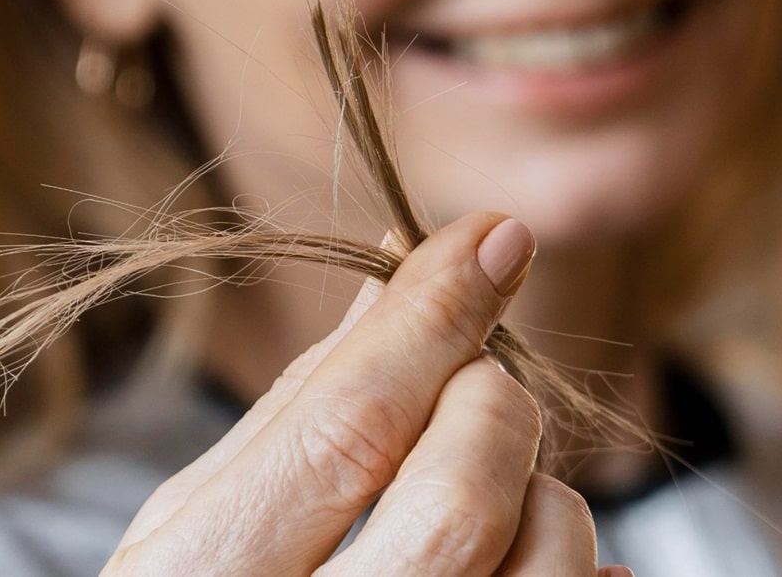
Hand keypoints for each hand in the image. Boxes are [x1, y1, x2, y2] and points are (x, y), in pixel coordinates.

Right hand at [102, 213, 631, 575]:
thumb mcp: (208, 520)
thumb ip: (301, 406)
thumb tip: (395, 279)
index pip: (348, 422)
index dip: (431, 316)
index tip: (495, 237)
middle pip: (463, 489)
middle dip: (489, 402)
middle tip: (470, 386)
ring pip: (548, 554)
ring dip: (540, 491)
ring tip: (480, 494)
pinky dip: (574, 564)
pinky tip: (520, 555)